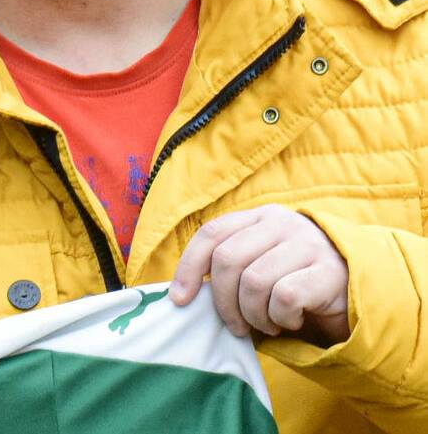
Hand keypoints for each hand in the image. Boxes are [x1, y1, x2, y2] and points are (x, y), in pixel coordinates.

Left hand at [170, 204, 349, 344]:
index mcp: (259, 217)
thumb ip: (231, 268)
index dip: (190, 267)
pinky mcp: (328, 271)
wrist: (362, 291)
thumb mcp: (261, 266)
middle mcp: (281, 223)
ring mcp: (307, 244)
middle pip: (228, 260)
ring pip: (254, 281)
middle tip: (238, 326)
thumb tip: (184, 294)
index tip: (181, 300)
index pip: (211, 234)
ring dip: (254, 315)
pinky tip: (291, 321)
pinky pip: (284, 298)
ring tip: (268, 325)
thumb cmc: (299, 283)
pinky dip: (281, 318)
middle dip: (224, 302)